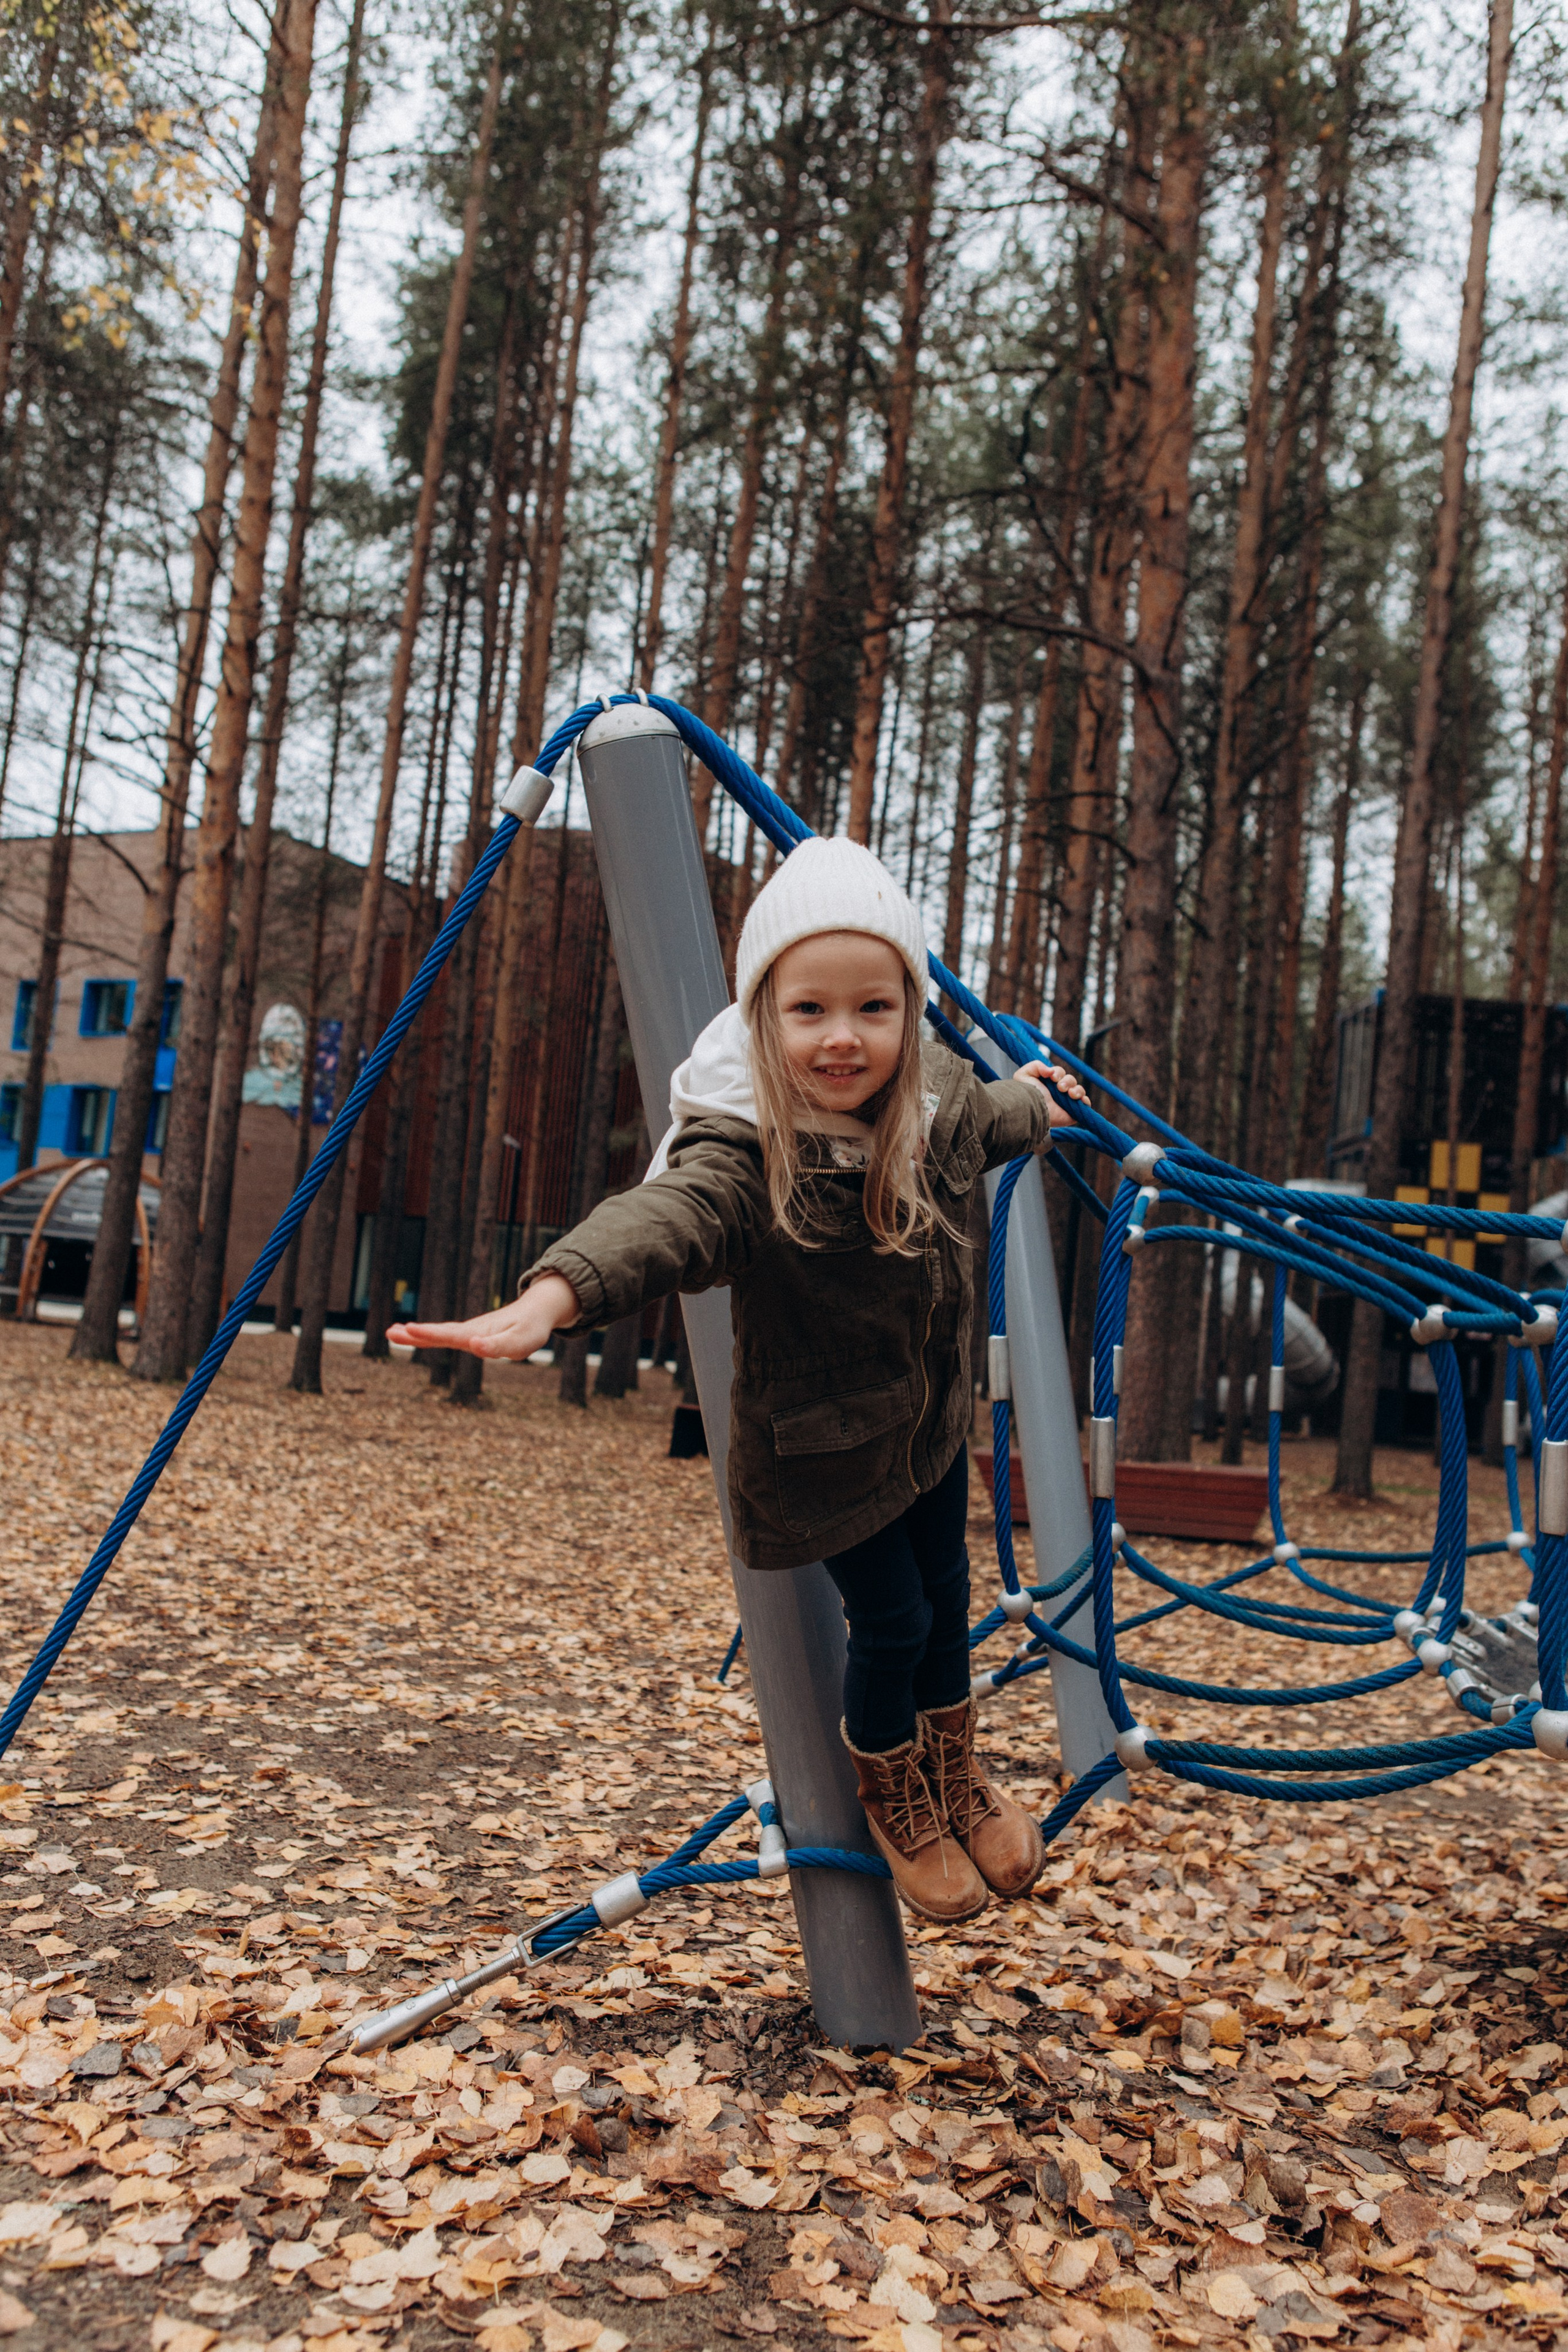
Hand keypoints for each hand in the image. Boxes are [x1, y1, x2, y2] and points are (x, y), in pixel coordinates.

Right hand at [388, 1273, 579, 1360]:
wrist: (537, 1312)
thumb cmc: (531, 1329)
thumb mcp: (520, 1342)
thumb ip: (497, 1346)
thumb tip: (473, 1345)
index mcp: (478, 1333)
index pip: (450, 1334)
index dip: (429, 1333)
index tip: (409, 1328)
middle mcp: (470, 1331)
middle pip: (438, 1333)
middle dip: (414, 1334)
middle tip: (389, 1332)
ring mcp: (469, 1332)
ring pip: (439, 1333)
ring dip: (416, 1334)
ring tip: (393, 1331)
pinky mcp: (472, 1335)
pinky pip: (446, 1335)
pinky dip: (429, 1335)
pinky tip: (417, 1336)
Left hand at [1017, 1060, 1089, 1133]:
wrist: (1032, 1109)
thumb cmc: (1026, 1093)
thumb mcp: (1024, 1074)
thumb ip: (1036, 1065)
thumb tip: (1051, 1071)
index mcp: (1048, 1082)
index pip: (1059, 1072)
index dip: (1058, 1073)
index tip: (1052, 1078)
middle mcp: (1058, 1091)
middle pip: (1070, 1079)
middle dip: (1067, 1082)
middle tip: (1060, 1088)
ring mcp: (1066, 1101)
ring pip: (1079, 1090)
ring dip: (1076, 1090)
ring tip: (1070, 1094)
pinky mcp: (1073, 1112)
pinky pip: (1085, 1104)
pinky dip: (1085, 1100)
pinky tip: (1079, 1100)